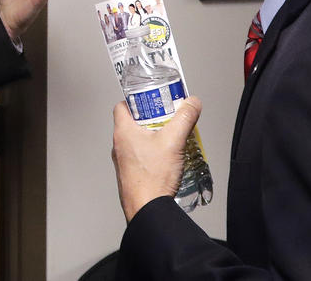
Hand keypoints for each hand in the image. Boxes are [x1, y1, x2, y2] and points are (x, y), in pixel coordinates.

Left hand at [112, 96, 201, 221]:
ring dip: (153, 137)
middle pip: (133, 122)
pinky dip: (153, 153)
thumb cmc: (152, 178)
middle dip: (152, 119)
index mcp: (123, 132)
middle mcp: (119, 146)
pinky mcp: (131, 175)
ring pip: (137, 141)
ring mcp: (123, 162)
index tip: (153, 100)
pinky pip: (140, 157)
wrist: (147, 210)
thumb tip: (192, 103)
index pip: (122, 106)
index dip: (137, 100)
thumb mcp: (174, 141)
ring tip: (171, 140)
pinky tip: (168, 160)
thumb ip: (185, 118)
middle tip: (168, 120)